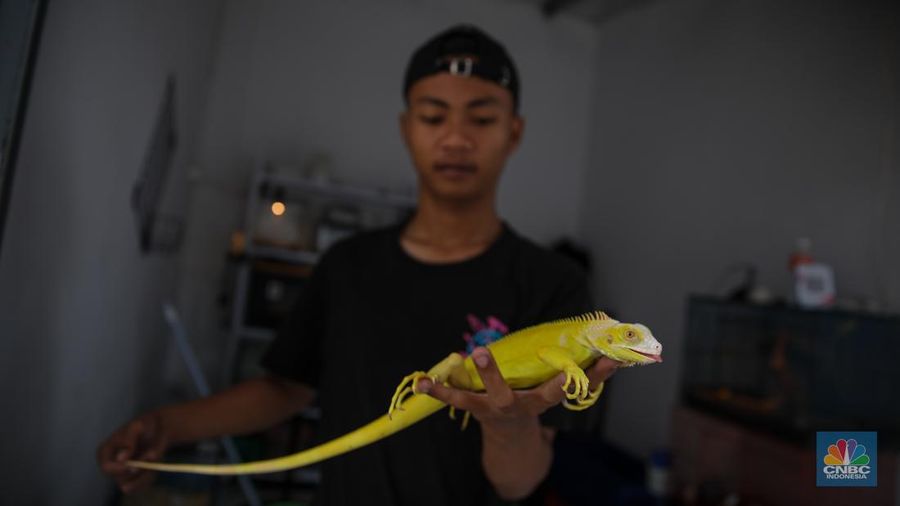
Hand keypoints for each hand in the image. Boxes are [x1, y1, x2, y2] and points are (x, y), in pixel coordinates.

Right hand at [96, 412, 168, 493]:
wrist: (158, 429)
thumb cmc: (144, 425)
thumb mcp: (137, 426)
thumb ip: (129, 439)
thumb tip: (121, 458)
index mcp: (105, 451)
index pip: (106, 467)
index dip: (119, 469)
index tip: (135, 465)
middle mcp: (111, 465)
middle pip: (121, 478)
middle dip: (138, 469)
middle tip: (151, 455)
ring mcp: (121, 474)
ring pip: (132, 485)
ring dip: (146, 473)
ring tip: (154, 456)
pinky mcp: (133, 479)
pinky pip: (141, 486)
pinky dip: (150, 477)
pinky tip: (155, 463)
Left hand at [417, 347, 618, 428]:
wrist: (512, 440)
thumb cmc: (539, 401)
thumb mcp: (561, 390)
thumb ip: (589, 374)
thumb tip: (618, 352)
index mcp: (543, 400)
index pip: (567, 387)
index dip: (588, 375)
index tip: (602, 361)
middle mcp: (518, 406)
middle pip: (504, 392)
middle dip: (495, 375)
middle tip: (481, 353)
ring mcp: (493, 409)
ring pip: (471, 399)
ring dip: (453, 387)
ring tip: (427, 370)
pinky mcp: (474, 407)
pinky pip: (453, 397)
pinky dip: (435, 390)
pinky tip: (419, 382)